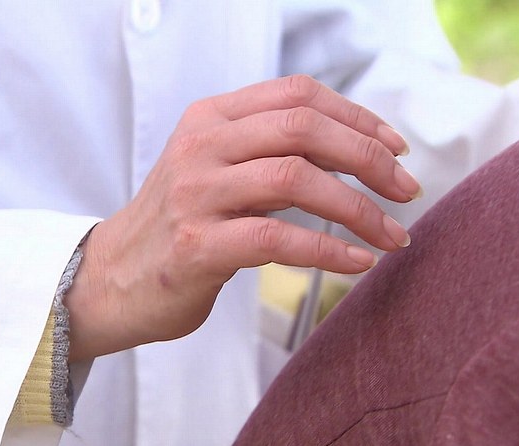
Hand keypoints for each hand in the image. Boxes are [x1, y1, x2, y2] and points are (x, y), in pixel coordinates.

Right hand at [65, 75, 419, 359]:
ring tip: (392, 235)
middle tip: (406, 191)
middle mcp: (202, 146)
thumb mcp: (216, 168)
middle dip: (369, 158)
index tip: (394, 149)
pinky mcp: (197, 245)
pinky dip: (329, 250)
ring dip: (359, 209)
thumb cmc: (180, 224)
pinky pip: (278, 238)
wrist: (112, 278)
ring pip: (296, 179)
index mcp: (211, 118)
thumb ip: (269, 150)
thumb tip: (354, 150)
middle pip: (304, 129)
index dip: (357, 117)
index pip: (298, 95)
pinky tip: (357, 262)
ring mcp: (196, 194)